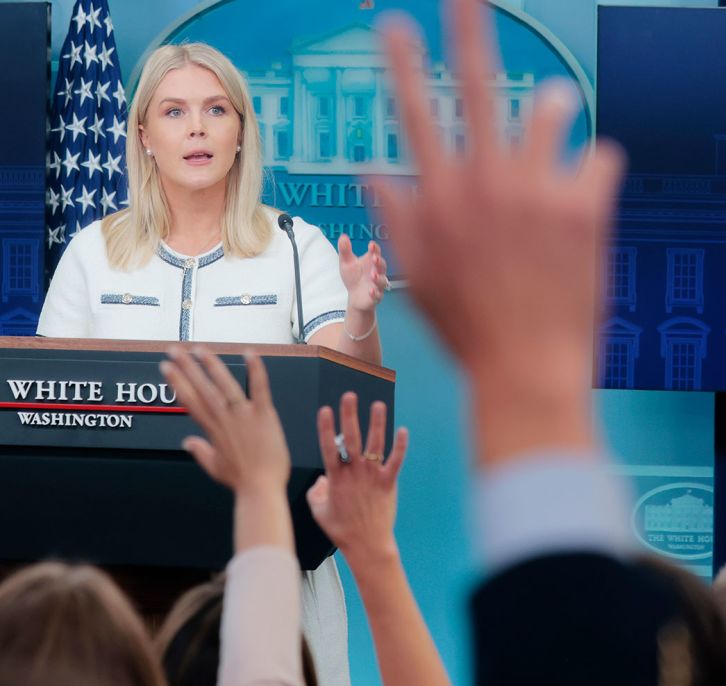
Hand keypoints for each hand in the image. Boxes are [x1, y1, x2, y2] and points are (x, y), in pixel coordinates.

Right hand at [160, 347, 289, 496]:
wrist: (261, 490)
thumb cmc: (242, 481)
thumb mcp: (216, 468)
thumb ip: (200, 452)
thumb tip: (188, 443)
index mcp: (213, 430)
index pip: (190, 400)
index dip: (177, 382)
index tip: (166, 368)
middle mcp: (225, 419)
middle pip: (201, 388)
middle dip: (186, 367)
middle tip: (174, 350)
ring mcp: (244, 416)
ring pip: (224, 384)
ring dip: (211, 365)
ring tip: (199, 349)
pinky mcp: (263, 415)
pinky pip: (259, 388)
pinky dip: (255, 370)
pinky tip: (249, 353)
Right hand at [309, 394, 408, 563]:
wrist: (367, 545)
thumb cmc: (342, 530)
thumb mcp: (318, 511)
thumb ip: (316, 491)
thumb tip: (320, 479)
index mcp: (335, 478)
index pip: (328, 446)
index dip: (325, 427)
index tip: (325, 409)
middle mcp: (354, 473)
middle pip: (351, 438)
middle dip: (349, 415)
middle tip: (348, 396)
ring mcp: (372, 477)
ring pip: (374, 444)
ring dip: (376, 423)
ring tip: (377, 404)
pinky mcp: (388, 483)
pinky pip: (395, 461)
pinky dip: (400, 446)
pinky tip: (403, 430)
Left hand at [338, 234, 388, 312]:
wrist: (355, 297)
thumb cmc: (354, 278)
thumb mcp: (346, 263)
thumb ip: (345, 250)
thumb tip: (342, 236)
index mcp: (370, 262)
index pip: (375, 253)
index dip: (375, 249)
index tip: (371, 245)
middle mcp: (377, 272)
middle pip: (382, 266)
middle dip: (379, 262)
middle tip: (374, 258)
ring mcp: (377, 284)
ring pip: (382, 281)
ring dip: (379, 278)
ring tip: (373, 275)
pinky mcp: (375, 296)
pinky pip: (378, 295)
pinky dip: (375, 293)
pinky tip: (371, 291)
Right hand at [372, 1, 624, 389]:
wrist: (529, 365)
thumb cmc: (469, 325)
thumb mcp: (417, 274)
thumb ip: (395, 217)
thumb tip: (372, 175)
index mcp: (440, 197)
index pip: (413, 114)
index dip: (402, 64)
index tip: (395, 26)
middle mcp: (486, 182)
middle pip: (475, 85)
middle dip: (469, 30)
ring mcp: (538, 188)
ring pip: (550, 109)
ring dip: (550, 114)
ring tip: (550, 132)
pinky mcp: (587, 203)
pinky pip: (599, 156)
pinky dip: (591, 176)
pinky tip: (582, 209)